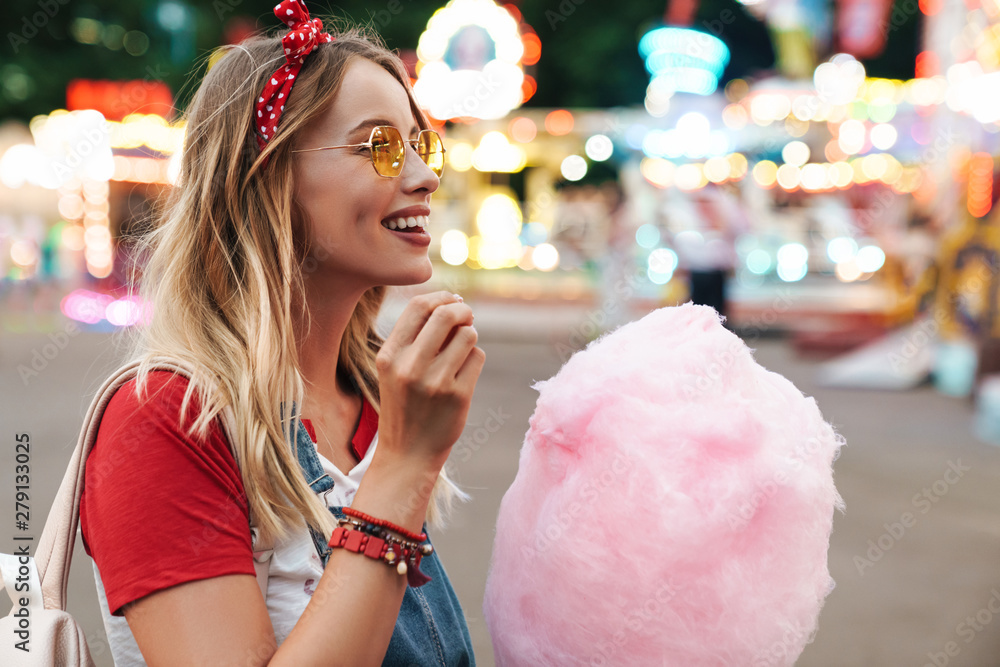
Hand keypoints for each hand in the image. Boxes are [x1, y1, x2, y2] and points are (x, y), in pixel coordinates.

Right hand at [375, 291, 484, 470]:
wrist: (407, 453)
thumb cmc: (405, 404)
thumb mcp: (395, 369)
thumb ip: (415, 337)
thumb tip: (452, 302)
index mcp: (389, 355)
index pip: (418, 307)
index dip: (441, 297)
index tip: (452, 300)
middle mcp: (409, 366)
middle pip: (447, 314)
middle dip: (462, 310)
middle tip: (467, 317)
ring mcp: (435, 382)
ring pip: (467, 335)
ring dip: (469, 336)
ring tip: (461, 351)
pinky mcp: (458, 395)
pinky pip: (477, 357)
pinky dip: (474, 359)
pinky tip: (463, 374)